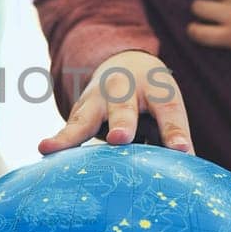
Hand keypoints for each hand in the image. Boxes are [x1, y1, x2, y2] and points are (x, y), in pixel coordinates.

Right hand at [39, 50, 192, 155]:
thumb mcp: (167, 106)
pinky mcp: (79, 111)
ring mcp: (97, 98)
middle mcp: (124, 89)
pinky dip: (58, 139)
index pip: (168, 110)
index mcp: (155, 89)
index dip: (174, 131)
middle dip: (121, 123)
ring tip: (53, 147)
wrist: (123, 63)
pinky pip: (69, 127)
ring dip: (73, 134)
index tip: (181, 151)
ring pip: (86, 117)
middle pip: (123, 108)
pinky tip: (44, 149)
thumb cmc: (151, 98)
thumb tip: (186, 168)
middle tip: (120, 138)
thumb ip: (173, 134)